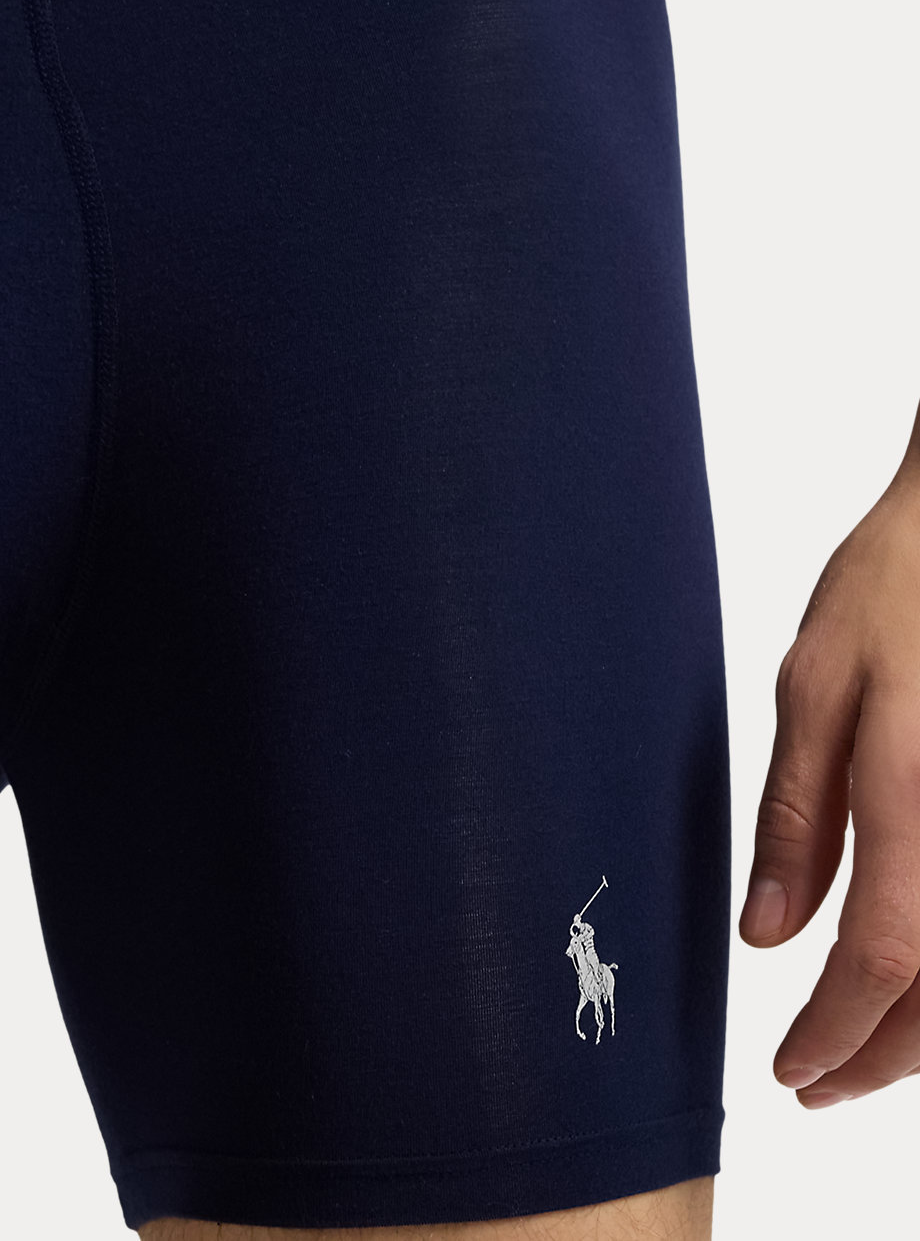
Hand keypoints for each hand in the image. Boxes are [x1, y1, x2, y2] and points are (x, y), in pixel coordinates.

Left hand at [741, 470, 919, 1107]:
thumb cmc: (894, 588)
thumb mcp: (816, 685)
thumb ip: (799, 815)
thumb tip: (767, 937)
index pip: (885, 952)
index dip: (839, 1032)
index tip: (793, 1072)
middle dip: (886, 1058)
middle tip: (816, 1085)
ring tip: (860, 1045)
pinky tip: (913, 974)